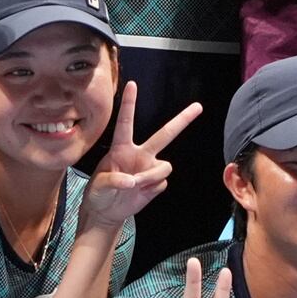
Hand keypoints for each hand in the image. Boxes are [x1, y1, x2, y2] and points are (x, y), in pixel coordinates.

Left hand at [82, 82, 201, 229]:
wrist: (106, 212)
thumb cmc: (98, 194)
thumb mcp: (98, 186)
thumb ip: (113, 180)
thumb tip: (133, 180)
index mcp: (121, 148)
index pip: (125, 123)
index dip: (129, 104)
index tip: (132, 84)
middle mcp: (139, 154)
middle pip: (164, 134)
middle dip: (182, 120)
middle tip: (198, 106)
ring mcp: (150, 167)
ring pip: (165, 166)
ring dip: (151, 176)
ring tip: (135, 186)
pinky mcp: (156, 182)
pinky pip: (162, 183)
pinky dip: (151, 190)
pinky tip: (139, 193)